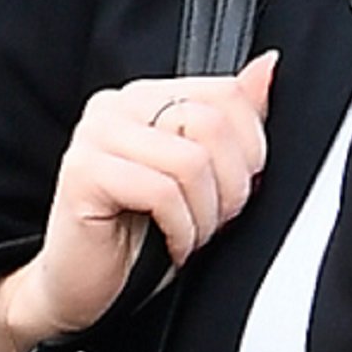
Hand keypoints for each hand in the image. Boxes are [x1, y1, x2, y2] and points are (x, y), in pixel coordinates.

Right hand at [0, 52, 279, 346]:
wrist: (84, 285)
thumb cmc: (145, 233)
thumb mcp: (204, 176)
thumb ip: (231, 121)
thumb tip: (268, 66)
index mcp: (149, 96)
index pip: (226, 92)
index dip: (252, 147)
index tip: (242, 186)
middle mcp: (117, 105)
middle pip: (211, 124)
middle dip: (231, 185)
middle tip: (217, 219)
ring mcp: (94, 135)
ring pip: (191, 161)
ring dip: (206, 214)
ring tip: (194, 235)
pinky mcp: (82, 173)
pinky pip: (162, 192)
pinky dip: (183, 230)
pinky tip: (175, 246)